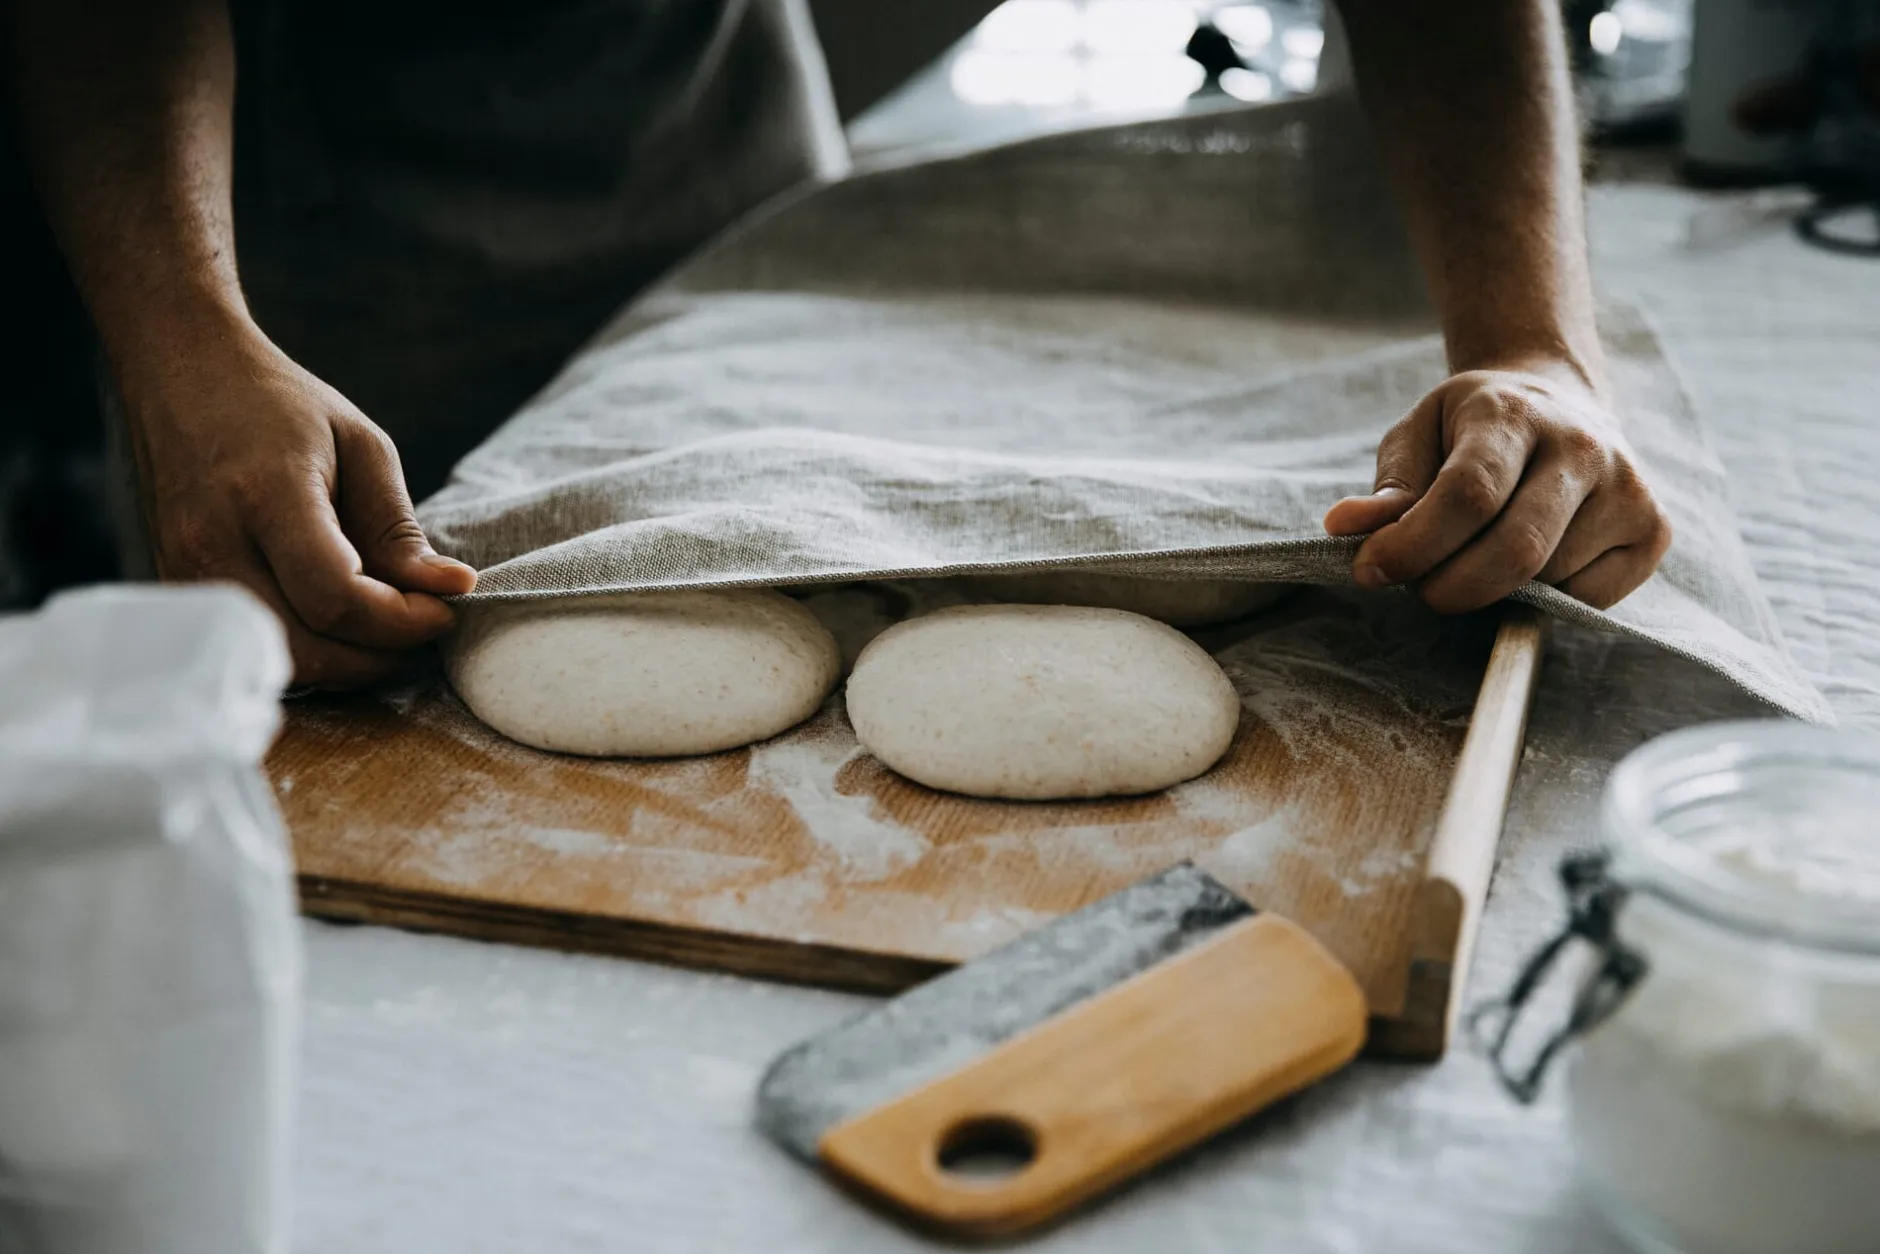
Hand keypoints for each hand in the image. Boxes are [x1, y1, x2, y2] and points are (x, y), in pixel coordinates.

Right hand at [119, 321, 476, 686]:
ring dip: (347, 662)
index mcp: (266, 496)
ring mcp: (183, 574)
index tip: (444, 608)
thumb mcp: (361, 446)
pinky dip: (310, 650)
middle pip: (307, 648)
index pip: (336, 598)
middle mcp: (212, 545)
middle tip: (420, 622)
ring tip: (385, 622)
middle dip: (379, 655)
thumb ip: (399, 530)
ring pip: (280, 663)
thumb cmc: (279, 406)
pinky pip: (255, 649)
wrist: (180, 375)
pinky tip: (340, 621)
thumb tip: (453, 591)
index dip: (401, 621)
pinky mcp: (178, 590)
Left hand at [1322, 362, 1671, 611]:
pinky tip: (1535, 560)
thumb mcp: (1420, 436)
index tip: (1371, 570)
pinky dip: (1547, 598)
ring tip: (1479, 555)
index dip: (1414, 546)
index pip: (1467, 496)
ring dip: (1495, 590)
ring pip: (1550, 581)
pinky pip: (1589, 599)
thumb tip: (1344, 527)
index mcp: (1514, 414)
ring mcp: (1629, 489)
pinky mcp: (1654, 530)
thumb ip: (1389, 487)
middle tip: (1420, 587)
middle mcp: (1583, 447)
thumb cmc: (1474, 429)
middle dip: (1451, 587)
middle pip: (1516, 550)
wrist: (1560, 400)